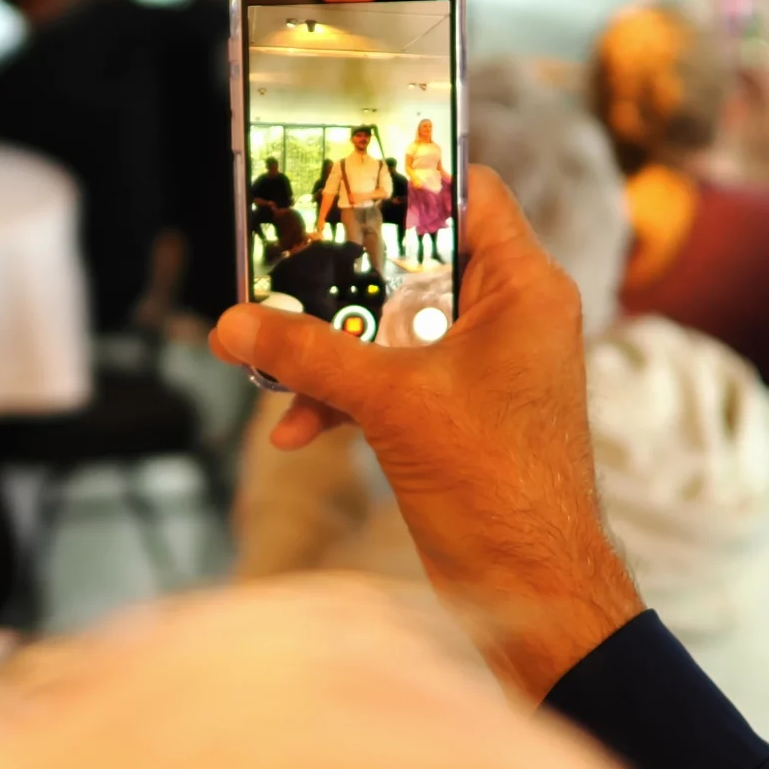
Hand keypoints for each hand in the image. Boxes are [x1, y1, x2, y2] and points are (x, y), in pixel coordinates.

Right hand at [208, 169, 643, 698]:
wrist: (535, 590)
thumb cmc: (501, 488)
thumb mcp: (390, 405)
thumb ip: (309, 356)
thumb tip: (234, 326)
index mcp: (522, 288)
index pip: (468, 192)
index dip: (406, 179)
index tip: (338, 179)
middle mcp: (511, 315)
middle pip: (415, 260)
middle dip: (344, 279)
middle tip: (282, 271)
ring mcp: (486, 364)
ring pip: (395, 325)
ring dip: (335, 348)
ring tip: (275, 360)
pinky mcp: (460, 410)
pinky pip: (394, 377)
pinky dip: (348, 395)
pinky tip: (300, 428)